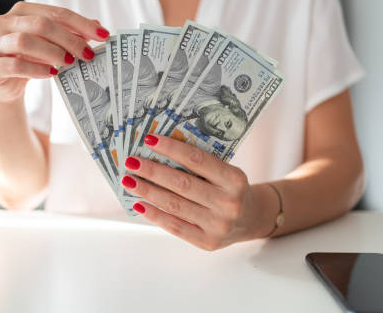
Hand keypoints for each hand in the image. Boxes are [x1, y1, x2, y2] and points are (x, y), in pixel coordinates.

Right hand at [0, 1, 109, 101]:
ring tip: (69, 63)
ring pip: (24, 41)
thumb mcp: (52, 43)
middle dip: (68, 39)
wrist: (3, 81)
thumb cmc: (30, 57)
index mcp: (23, 11)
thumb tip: (98, 27)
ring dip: (52, 52)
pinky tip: (52, 73)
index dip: (81, 23)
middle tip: (87, 54)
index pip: (56, 12)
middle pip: (41, 24)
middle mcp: (5, 22)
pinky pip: (14, 65)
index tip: (103, 35)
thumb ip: (72, 33)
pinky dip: (36, 69)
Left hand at [121, 135, 274, 250]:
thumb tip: (159, 153)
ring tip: (129, 181)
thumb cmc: (233, 189)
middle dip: (152, 171)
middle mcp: (228, 203)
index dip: (172, 148)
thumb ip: (201, 165)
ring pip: (175, 205)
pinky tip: (140, 203)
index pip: (197, 160)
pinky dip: (155, 214)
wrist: (253, 218)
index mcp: (235, 179)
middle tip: (131, 162)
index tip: (149, 140)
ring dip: (148, 192)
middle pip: (182, 184)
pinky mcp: (207, 242)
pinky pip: (175, 227)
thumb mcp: (227, 172)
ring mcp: (218, 225)